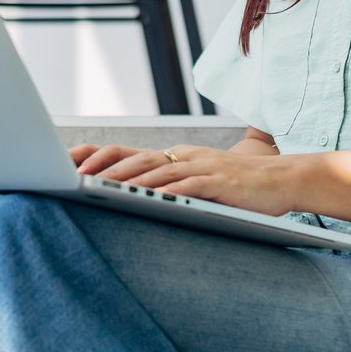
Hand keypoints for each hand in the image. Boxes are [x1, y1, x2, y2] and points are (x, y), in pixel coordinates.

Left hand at [69, 144, 304, 217]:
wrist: (282, 178)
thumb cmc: (237, 186)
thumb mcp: (197, 180)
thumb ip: (169, 185)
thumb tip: (134, 199)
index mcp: (173, 156)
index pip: (126, 152)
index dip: (96, 155)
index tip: (68, 161)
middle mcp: (182, 156)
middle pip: (133, 158)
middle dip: (102, 166)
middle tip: (74, 175)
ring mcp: (199, 166)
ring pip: (155, 170)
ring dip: (126, 179)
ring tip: (101, 186)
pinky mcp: (218, 181)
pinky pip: (187, 184)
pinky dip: (167, 191)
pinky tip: (150, 197)